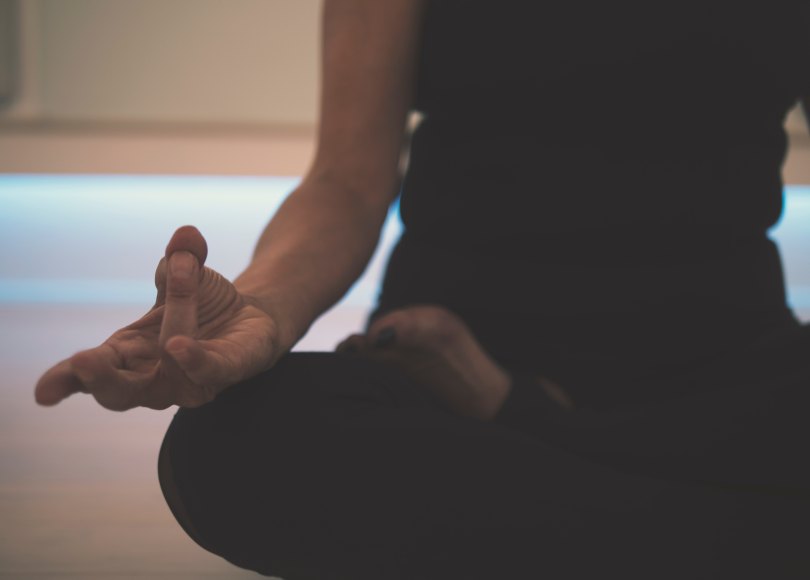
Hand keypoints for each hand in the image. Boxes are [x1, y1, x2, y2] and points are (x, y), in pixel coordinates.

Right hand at [34, 226, 282, 410]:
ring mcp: (189, 381)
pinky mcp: (227, 373)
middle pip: (120, 393)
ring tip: (176, 296)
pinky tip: (182, 346)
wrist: (249, 317)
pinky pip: (209, 371)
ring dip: (170, 327)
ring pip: (169, 373)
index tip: (43, 392)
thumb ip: (182, 256)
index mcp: (127, 353)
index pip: (88, 374)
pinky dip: (195, 360)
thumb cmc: (201, 303)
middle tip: (83, 361)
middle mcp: (153, 377)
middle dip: (101, 379)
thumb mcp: (185, 271)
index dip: (65, 381)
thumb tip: (187, 235)